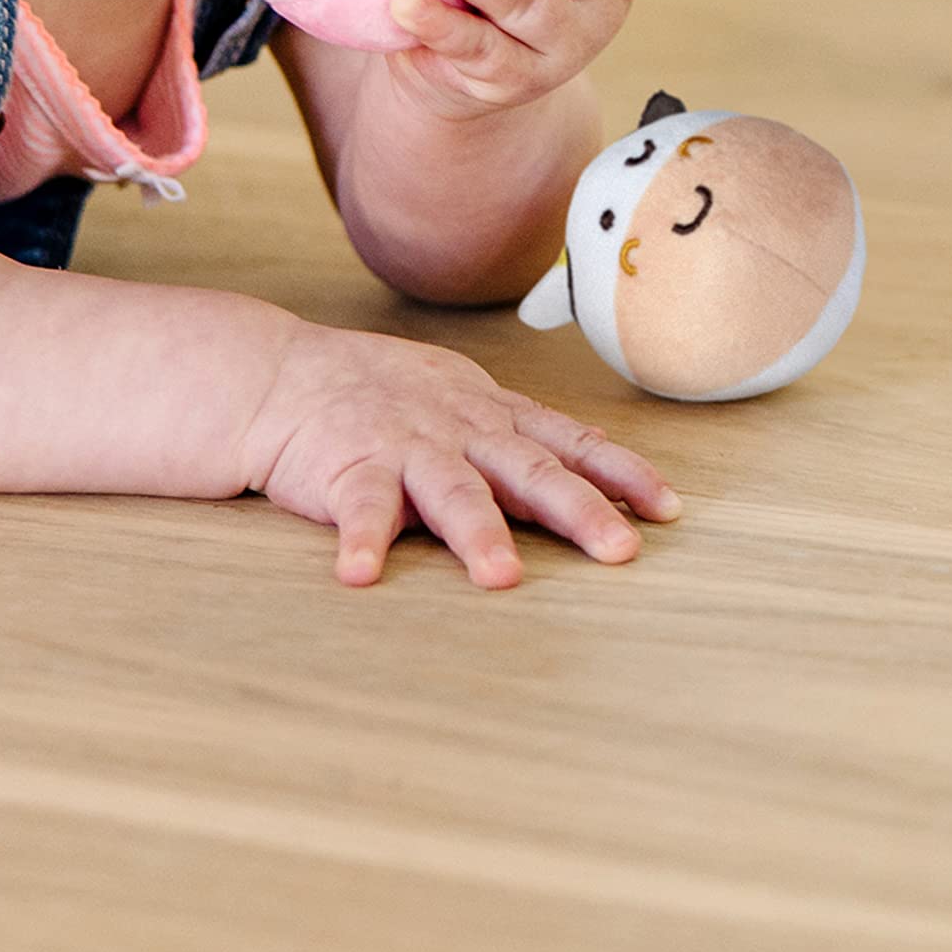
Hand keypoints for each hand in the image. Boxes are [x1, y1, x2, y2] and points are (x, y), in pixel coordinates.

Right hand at [241, 321, 681, 587]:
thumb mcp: (462, 395)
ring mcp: (404, 447)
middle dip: (577, 510)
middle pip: (527, 469)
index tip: (669, 508)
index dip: (620, 473)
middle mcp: (458, 430)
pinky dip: (360, 541)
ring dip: (477, 532)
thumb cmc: (381, 391)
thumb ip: (524, 427)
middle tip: (620, 551)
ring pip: (451, 490)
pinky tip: (360, 573)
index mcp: (489, 415)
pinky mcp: (348, 469)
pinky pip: (358, 508)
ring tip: (502, 576)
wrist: (282, 375)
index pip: (568, 442)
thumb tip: (599, 449)